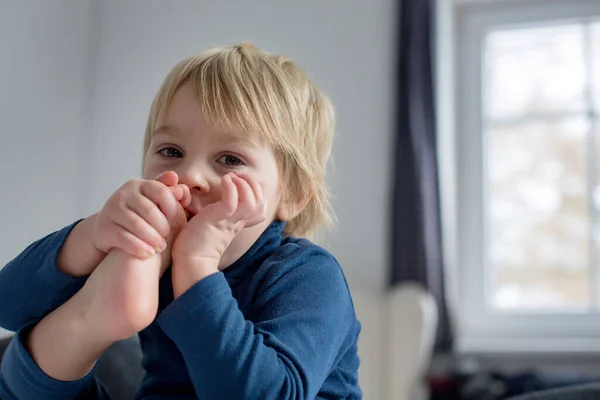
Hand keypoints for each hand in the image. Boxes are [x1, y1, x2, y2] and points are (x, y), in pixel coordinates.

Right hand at [92, 172, 190, 258]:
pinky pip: (124, 238)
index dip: (172, 208)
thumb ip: (168, 193)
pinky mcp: (103, 227)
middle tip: (168, 238)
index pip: (161, 191)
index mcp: (139, 185)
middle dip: (163, 227)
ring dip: (152, 239)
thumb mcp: (154, 203)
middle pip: (150, 210)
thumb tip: (177, 181)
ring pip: (137, 225)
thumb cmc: (140, 216)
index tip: (176, 221)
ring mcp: (111, 210)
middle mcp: (123, 194)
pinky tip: (148, 253)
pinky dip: (139, 247)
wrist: (110, 230)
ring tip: (160, 247)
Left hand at [171, 173, 266, 297]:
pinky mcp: (218, 220)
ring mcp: (229, 221)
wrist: (189, 262)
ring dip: (244, 184)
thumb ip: (219, 214)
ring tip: (231, 177)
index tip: (240, 180)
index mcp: (238, 222)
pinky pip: (232, 202)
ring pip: (252, 202)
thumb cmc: (195, 242)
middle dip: (253, 183)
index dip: (257, 191)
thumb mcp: (213, 224)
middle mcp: (238, 221)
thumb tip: (215, 202)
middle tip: (237, 176)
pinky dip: (231, 187)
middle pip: (261, 202)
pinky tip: (225, 180)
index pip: (261, 206)